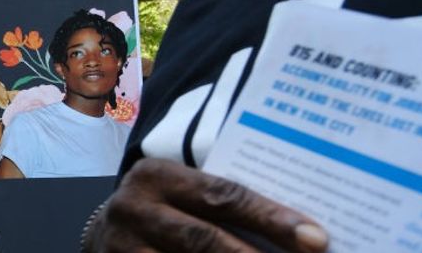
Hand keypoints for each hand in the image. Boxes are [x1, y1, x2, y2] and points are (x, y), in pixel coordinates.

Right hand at [84, 158, 328, 252]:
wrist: (105, 237)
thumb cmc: (165, 212)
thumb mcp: (182, 195)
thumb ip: (223, 206)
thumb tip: (298, 232)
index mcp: (156, 176)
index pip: (222, 195)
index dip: (271, 218)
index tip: (316, 239)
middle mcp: (133, 208)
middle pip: (204, 238)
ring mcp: (121, 246)